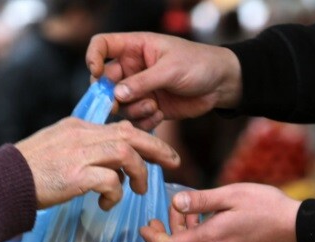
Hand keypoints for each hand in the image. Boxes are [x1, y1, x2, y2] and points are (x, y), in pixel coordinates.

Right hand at [16, 117, 179, 209]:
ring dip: (138, 174)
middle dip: (157, 148)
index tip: (158, 151)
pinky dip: (115, 194)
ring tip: (138, 191)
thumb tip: (110, 166)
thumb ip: (82, 149)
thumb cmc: (28, 171)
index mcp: (78, 127)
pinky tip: (106, 204)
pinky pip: (110, 181)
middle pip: (131, 134)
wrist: (3, 182)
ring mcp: (79, 154)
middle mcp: (81, 136)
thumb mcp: (57, 149)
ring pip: (126, 154)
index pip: (120, 127)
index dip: (144, 138)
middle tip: (174, 162)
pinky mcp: (76, 175)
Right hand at [86, 32, 241, 130]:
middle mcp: (133, 68)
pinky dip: (144, 121)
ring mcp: (140, 89)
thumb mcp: (170, 69)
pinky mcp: (150, 107)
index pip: (102, 46)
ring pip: (120, 104)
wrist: (221, 84)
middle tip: (119, 105)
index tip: (97, 73)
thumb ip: (143, 82)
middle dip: (111, 96)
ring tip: (153, 107)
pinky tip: (160, 115)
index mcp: (135, 48)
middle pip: (105, 82)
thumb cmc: (198, 64)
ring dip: (133, 110)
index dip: (93, 58)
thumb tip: (116, 94)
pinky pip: (135, 119)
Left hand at [141, 183, 299, 241]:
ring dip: (182, 238)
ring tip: (190, 213)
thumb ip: (201, 201)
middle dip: (162, 240)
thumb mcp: (231, 195)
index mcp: (211, 240)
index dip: (152, 238)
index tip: (144, 226)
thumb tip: (175, 203)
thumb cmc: (268, 207)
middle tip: (161, 219)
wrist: (298, 230)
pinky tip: (207, 222)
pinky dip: (197, 241)